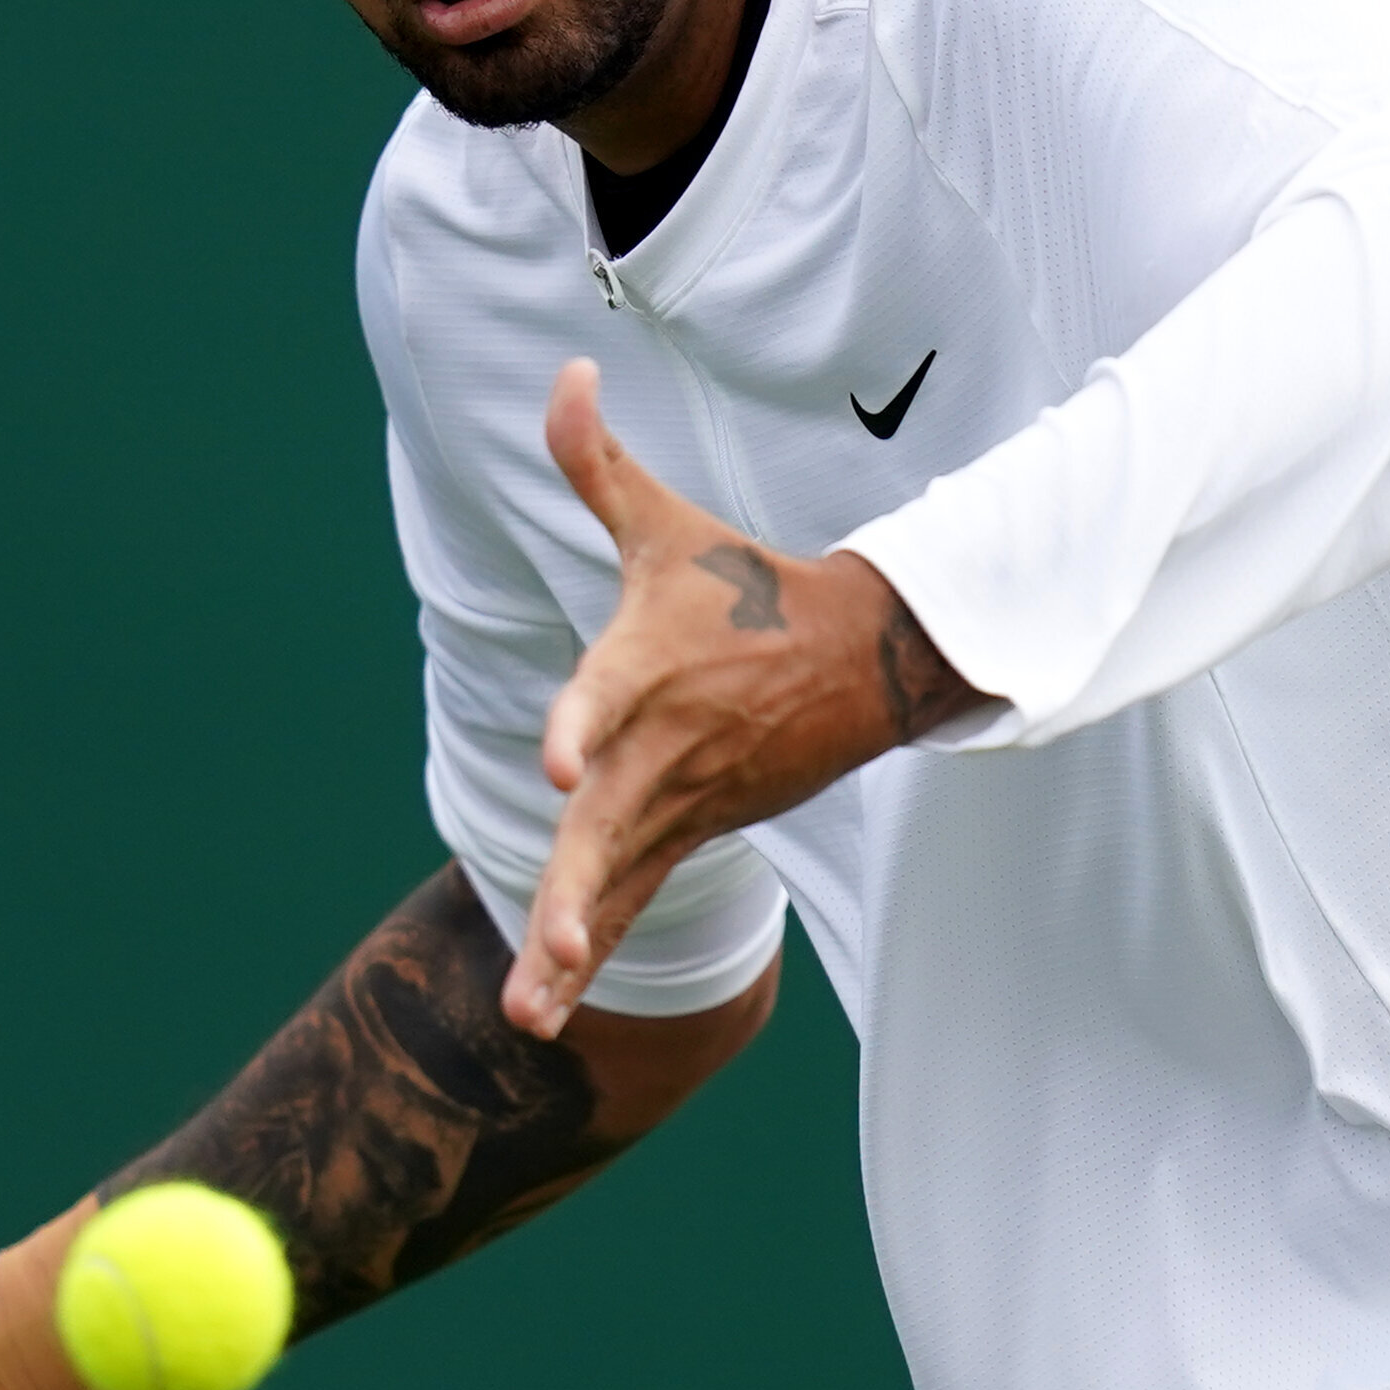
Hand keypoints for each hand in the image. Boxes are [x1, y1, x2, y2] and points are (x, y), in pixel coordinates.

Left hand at [514, 358, 981, 1034]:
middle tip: (554, 938)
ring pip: (621, 881)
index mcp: (650, 665)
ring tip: (532, 1011)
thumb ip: (597, 463)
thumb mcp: (667, 523)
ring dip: (578, 944)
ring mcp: (679, 804)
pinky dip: (591, 960)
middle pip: (614, 821)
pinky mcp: (684, 839)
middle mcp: (664, 748)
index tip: (555, 768)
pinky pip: (632, 906)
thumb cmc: (745, 587)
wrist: (858, 662)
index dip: (582, 727)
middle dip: (582, 884)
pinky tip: (538, 1016)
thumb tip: (564, 373)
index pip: (612, 696)